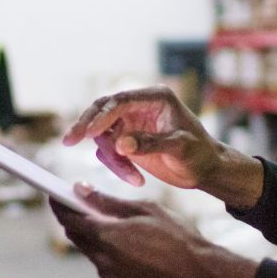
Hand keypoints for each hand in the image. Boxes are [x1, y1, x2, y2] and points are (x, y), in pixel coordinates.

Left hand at [49, 184, 257, 277]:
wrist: (199, 275)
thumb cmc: (178, 237)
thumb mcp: (145, 210)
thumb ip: (110, 202)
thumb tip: (82, 191)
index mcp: (107, 236)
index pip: (70, 219)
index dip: (59, 205)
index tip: (53, 194)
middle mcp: (104, 259)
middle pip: (76, 237)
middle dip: (74, 220)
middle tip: (79, 204)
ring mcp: (111, 276)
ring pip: (91, 251)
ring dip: (93, 236)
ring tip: (108, 222)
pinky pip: (105, 265)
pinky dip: (108, 252)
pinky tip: (126, 243)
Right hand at [63, 87, 257, 205]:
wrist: (207, 170)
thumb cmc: (200, 154)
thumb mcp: (180, 148)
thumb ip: (150, 144)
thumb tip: (120, 143)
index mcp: (155, 98)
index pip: (119, 101)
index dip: (101, 116)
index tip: (87, 133)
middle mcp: (141, 106)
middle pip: (102, 110)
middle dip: (86, 126)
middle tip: (69, 141)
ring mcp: (132, 123)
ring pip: (103, 135)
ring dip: (111, 158)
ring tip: (132, 177)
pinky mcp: (129, 140)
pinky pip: (110, 151)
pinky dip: (116, 166)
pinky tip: (135, 179)